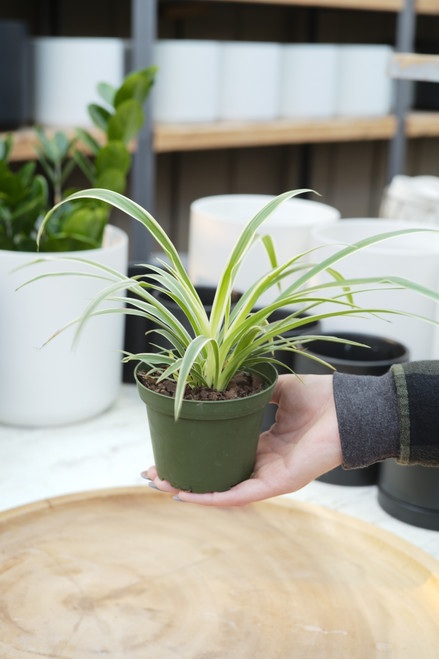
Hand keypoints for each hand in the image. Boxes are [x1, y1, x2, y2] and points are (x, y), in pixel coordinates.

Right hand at [143, 373, 341, 506]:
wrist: (350, 409)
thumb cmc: (323, 400)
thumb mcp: (279, 390)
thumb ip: (256, 388)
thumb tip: (230, 378)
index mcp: (264, 444)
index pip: (223, 453)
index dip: (196, 453)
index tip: (167, 448)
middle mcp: (264, 464)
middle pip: (217, 476)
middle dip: (183, 476)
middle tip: (152, 473)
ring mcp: (270, 477)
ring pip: (222, 490)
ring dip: (189, 489)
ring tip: (159, 484)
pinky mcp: (279, 484)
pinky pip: (240, 495)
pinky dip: (212, 496)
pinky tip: (187, 494)